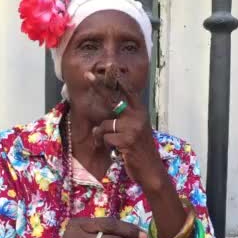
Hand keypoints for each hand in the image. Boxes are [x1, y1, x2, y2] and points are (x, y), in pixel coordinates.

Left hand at [89, 70, 167, 189]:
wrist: (151, 170)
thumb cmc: (140, 150)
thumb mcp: (136, 130)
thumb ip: (126, 118)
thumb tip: (109, 110)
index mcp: (140, 112)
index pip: (128, 91)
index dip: (117, 80)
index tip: (109, 67)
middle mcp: (137, 116)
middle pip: (113, 99)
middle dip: (98, 87)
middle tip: (86, 75)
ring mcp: (132, 128)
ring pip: (105, 125)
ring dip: (103, 136)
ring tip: (114, 144)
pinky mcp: (126, 140)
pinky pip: (105, 138)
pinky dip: (106, 145)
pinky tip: (117, 151)